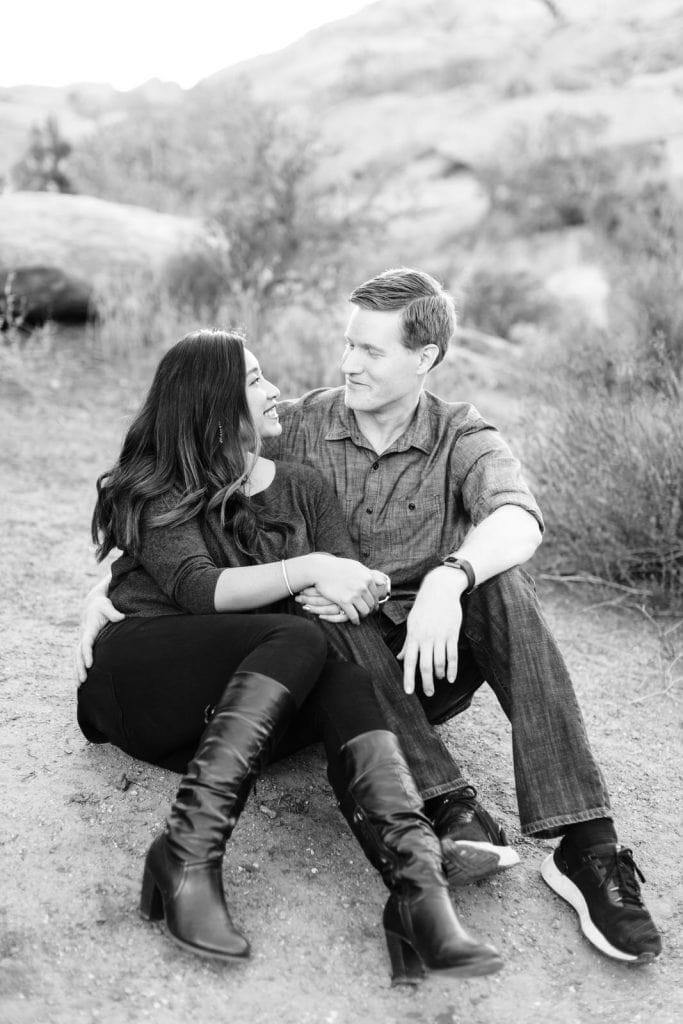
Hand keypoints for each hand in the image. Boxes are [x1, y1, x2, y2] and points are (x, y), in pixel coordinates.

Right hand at [74, 593, 124, 686]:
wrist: (92, 605)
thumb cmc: (101, 606)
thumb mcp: (106, 606)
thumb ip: (113, 612)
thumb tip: (121, 617)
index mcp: (88, 629)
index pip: (86, 643)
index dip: (87, 654)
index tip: (89, 665)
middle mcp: (83, 637)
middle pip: (79, 654)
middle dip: (80, 667)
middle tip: (83, 680)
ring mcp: (82, 641)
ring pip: (77, 658)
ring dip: (77, 671)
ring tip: (79, 685)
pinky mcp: (84, 645)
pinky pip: (79, 659)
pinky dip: (78, 669)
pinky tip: (80, 681)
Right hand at [309, 559, 384, 624]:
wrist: (321, 570)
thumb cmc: (338, 567)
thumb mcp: (356, 567)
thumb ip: (370, 574)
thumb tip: (383, 581)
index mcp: (367, 577)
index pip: (375, 594)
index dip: (374, 602)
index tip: (371, 606)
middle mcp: (363, 586)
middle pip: (371, 604)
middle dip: (369, 610)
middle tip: (366, 613)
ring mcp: (354, 594)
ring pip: (365, 611)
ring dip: (363, 616)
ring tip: (360, 617)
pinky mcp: (344, 601)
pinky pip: (354, 615)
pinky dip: (355, 621)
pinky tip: (354, 622)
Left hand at [398, 567, 465, 696]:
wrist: (440, 590)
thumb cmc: (423, 607)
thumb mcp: (412, 623)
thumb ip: (407, 643)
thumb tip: (401, 659)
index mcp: (413, 636)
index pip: (410, 661)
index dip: (409, 678)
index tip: (408, 692)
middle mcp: (426, 638)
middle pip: (425, 666)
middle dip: (427, 682)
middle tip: (429, 694)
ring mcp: (440, 636)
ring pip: (440, 662)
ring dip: (440, 675)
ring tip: (440, 680)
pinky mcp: (452, 634)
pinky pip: (452, 655)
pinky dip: (452, 668)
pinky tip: (451, 678)